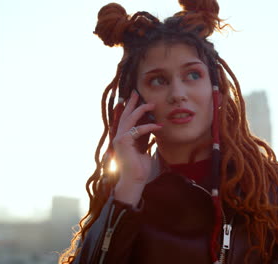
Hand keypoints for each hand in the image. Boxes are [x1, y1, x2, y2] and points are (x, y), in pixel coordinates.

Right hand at [112, 91, 161, 205]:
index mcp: (123, 137)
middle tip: (137, 93)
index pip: (126, 119)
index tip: (136, 98)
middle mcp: (119, 136)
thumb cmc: (140, 167)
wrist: (135, 180)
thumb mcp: (143, 147)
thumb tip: (151, 126)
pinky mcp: (123, 142)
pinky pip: (137, 129)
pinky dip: (149, 126)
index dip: (130, 108)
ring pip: (130, 119)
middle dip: (131, 103)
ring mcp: (119, 139)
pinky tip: (158, 126)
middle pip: (125, 115)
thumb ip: (143, 137)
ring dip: (141, 110)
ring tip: (152, 105)